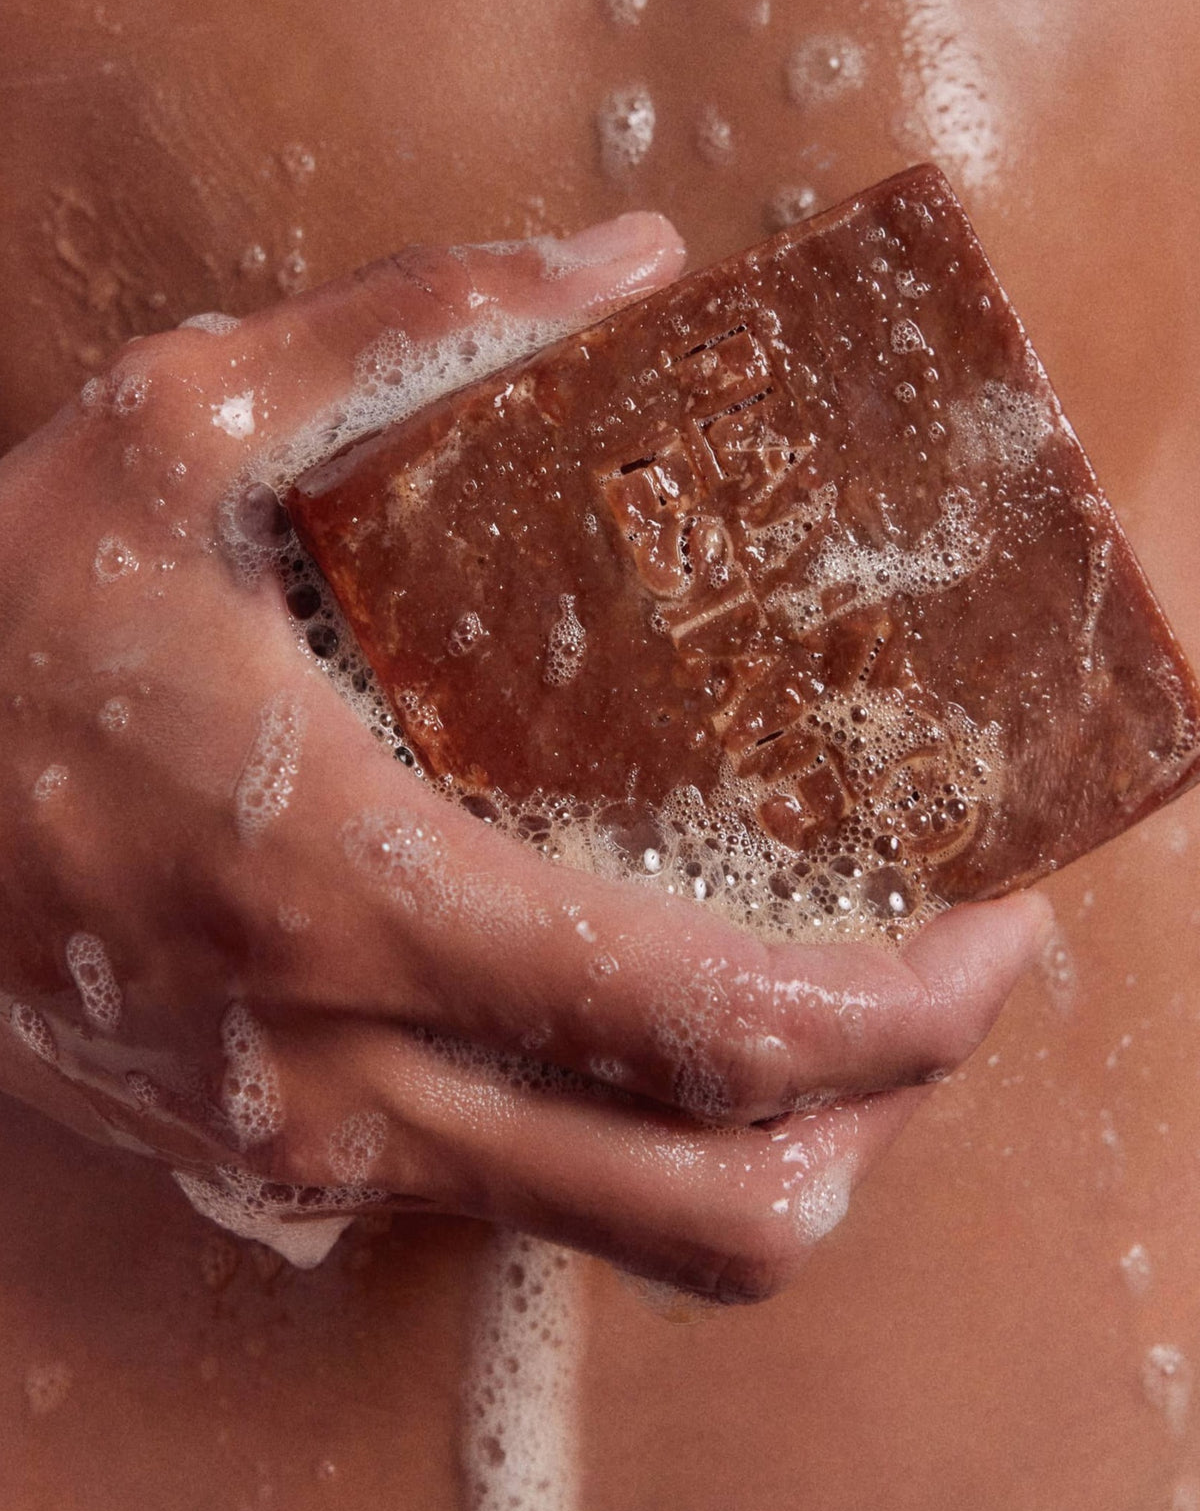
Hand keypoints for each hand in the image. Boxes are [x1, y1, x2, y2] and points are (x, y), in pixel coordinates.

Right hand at [0, 213, 1050, 1299]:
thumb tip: (626, 267)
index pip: (704, 1026)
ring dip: (790, 1144)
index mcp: (343, 894)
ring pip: (637, 1243)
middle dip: (888, 1106)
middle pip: (715, 1199)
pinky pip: (536, 1209)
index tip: (996, 930)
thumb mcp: (178, 431)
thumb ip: (418, 330)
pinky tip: (664, 1020)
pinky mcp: (299, 1175)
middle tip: (945, 979)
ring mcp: (320, 1157)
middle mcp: (345, 1076)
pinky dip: (650, 1139)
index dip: (903, 1009)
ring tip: (841, 1009)